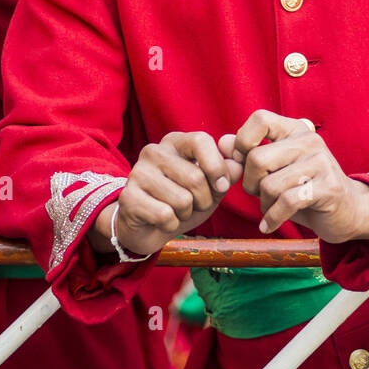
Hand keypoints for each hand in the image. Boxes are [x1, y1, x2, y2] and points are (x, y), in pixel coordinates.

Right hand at [93, 131, 241, 257]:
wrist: (148, 227)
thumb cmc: (183, 200)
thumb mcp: (211, 186)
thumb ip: (227, 172)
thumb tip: (239, 163)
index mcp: (175, 142)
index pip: (201, 141)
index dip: (217, 166)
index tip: (222, 186)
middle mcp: (154, 151)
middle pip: (195, 177)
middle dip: (204, 200)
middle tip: (194, 204)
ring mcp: (138, 173)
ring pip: (182, 199)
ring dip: (186, 214)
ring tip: (176, 211)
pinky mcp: (129, 198)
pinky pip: (165, 215)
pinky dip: (171, 224)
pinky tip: (162, 220)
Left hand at [221, 110, 368, 244]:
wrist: (347, 211)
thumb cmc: (304, 188)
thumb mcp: (276, 168)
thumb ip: (248, 153)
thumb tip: (221, 143)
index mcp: (295, 129)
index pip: (259, 119)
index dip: (243, 142)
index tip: (243, 162)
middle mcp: (309, 140)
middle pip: (257, 158)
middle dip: (251, 183)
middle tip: (260, 193)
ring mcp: (321, 162)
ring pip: (270, 185)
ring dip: (264, 204)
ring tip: (271, 208)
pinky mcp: (328, 187)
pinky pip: (286, 202)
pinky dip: (272, 218)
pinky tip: (269, 225)